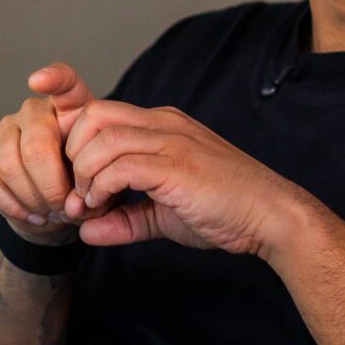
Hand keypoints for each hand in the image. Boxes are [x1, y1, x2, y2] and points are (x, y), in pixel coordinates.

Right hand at [0, 62, 93, 239]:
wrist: (57, 204)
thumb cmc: (85, 184)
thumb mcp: (104, 183)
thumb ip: (96, 192)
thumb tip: (72, 206)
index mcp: (72, 108)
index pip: (64, 83)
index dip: (51, 79)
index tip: (38, 81)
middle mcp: (35, 110)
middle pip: (36, 146)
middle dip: (52, 188)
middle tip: (66, 209)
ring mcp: (6, 128)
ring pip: (10, 167)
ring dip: (33, 200)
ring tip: (51, 214)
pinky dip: (12, 207)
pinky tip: (31, 216)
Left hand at [61, 100, 306, 260]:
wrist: (272, 217)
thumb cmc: (225, 212)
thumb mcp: (163, 217)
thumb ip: (124, 220)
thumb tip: (85, 231)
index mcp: (161, 125)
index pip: (100, 113)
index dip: (76, 144)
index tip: (72, 184)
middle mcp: (164, 123)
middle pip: (93, 114)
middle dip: (72, 153)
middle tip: (75, 192)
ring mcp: (173, 140)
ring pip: (102, 137)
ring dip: (84, 174)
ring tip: (87, 205)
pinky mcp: (178, 165)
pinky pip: (121, 165)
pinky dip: (100, 187)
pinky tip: (102, 207)